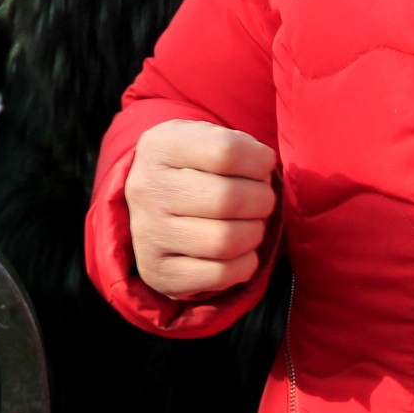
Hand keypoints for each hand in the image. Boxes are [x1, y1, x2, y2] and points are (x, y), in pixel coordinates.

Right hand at [127, 120, 279, 298]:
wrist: (151, 205)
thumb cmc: (192, 167)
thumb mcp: (207, 138)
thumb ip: (239, 146)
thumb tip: (266, 172)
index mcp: (160, 147)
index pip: (226, 152)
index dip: (259, 162)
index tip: (261, 167)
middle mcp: (148, 189)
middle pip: (228, 199)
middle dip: (262, 201)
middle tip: (262, 200)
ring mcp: (149, 234)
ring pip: (225, 241)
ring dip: (254, 233)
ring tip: (250, 225)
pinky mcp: (158, 272)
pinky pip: (221, 274)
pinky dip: (245, 264)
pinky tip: (240, 252)